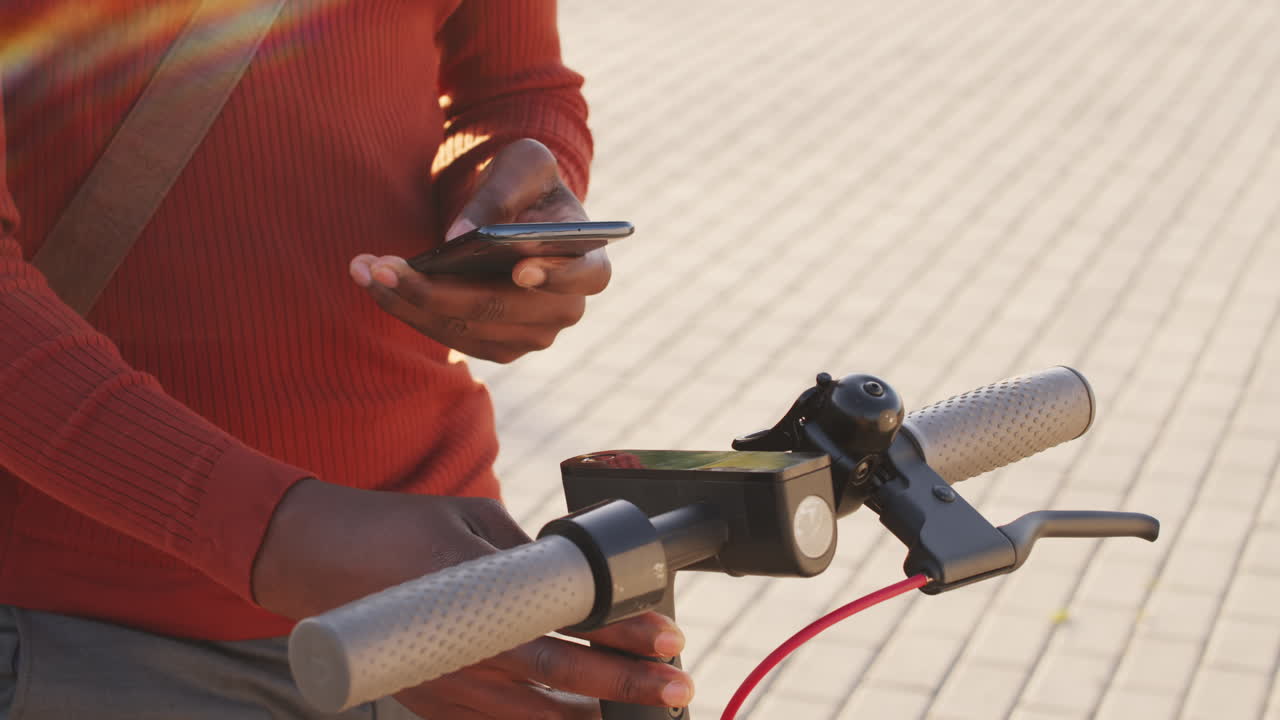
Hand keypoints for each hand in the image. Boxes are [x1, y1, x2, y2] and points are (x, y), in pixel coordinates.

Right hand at [253, 479, 692, 716]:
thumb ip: (525, 556)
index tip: (669, 640)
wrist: (318, 560)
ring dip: (594, 719)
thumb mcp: (476, 521)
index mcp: (481, 600)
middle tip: (679, 686)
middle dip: (630, 689)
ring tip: (642, 713)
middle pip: (564, 684)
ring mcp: (447, 688)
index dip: (624, 640)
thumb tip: (573, 578)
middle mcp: (466, 654)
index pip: (570, 632)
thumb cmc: (398, 528)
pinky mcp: (431, 704)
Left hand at [350, 139, 611, 362]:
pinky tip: (374, 281)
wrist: (515, 214)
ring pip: (467, 328)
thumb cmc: (527, 185)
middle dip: (439, 290)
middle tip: (384, 265)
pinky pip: (449, 335)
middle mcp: (565, 310)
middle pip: (504, 310)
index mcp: (590, 263)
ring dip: (409, 301)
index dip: (555, 276)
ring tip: (365, 268)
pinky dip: (409, 310)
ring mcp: (531, 336)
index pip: (584, 277)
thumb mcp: (521, 165)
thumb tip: (459, 236)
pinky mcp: (496, 345)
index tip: (520, 268)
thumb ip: (499, 193)